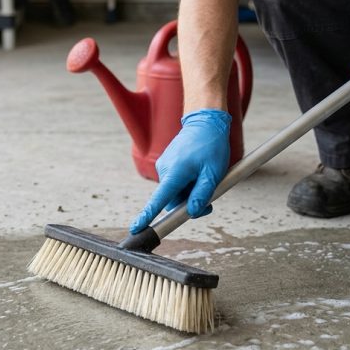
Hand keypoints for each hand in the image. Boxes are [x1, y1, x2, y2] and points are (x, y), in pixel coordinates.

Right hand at [129, 109, 230, 233]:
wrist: (205, 121)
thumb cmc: (211, 146)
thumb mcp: (213, 173)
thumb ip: (202, 195)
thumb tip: (191, 212)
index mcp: (174, 173)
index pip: (158, 201)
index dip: (147, 217)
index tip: (136, 228)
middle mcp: (165, 170)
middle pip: (172, 200)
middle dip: (188, 204)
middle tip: (209, 201)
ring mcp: (165, 166)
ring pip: (176, 191)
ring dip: (190, 192)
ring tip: (206, 178)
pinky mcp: (168, 163)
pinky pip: (176, 181)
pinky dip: (188, 183)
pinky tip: (199, 171)